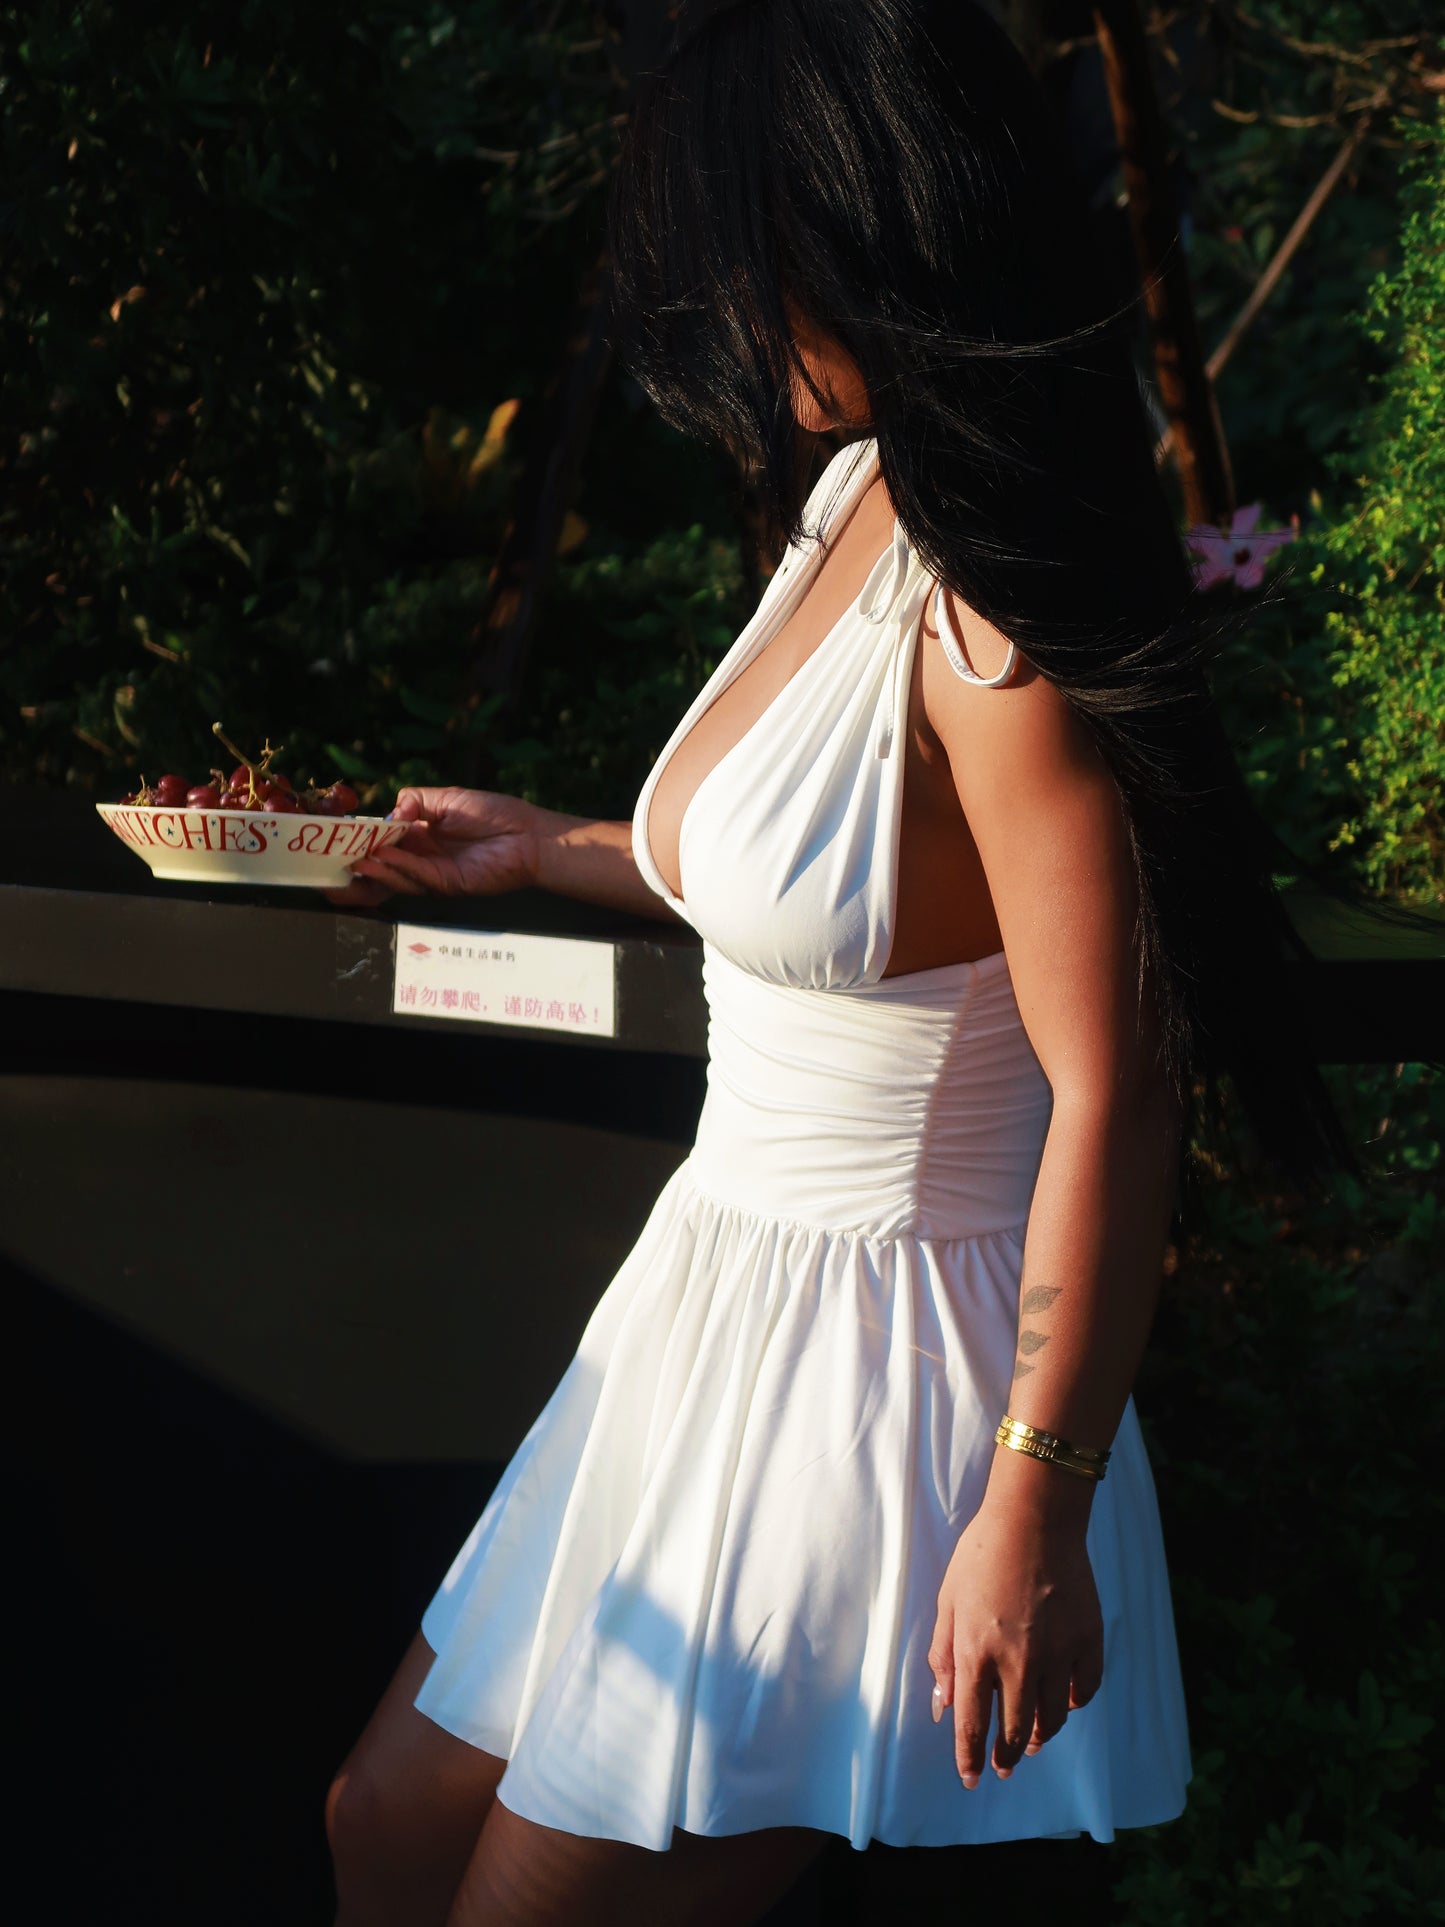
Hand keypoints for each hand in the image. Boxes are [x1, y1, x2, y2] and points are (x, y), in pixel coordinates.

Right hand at [322, 786, 542, 906]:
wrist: (528, 833)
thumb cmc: (492, 813)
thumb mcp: (445, 798)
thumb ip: (413, 802)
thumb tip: (388, 816)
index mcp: (418, 836)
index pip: (379, 843)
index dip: (357, 844)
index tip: (332, 843)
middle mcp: (421, 857)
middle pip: (380, 870)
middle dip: (352, 873)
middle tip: (326, 872)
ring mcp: (432, 874)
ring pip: (394, 877)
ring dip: (372, 870)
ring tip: (353, 861)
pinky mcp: (447, 884)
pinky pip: (416, 876)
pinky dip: (396, 868)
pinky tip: (379, 859)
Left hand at [928, 1492, 1103, 1789]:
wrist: (1035, 1518)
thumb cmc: (982, 1553)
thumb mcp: (948, 1601)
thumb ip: (943, 1655)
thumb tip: (943, 1704)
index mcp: (977, 1652)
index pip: (972, 1723)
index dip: (969, 1757)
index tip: (971, 1779)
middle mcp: (1019, 1662)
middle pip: (1015, 1730)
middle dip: (1007, 1756)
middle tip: (1003, 1767)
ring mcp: (1057, 1653)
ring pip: (1052, 1718)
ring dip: (1040, 1736)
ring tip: (1033, 1741)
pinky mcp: (1087, 1640)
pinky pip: (1083, 1689)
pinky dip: (1072, 1702)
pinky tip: (1063, 1703)